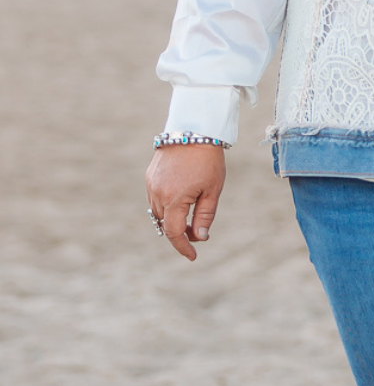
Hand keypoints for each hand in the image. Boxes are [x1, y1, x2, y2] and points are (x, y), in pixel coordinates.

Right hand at [145, 145, 225, 261]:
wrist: (194, 128)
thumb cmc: (208, 160)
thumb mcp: (213, 189)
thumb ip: (205, 216)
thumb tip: (200, 237)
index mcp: (174, 199)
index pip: (175, 233)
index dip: (183, 247)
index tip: (193, 256)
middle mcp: (158, 193)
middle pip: (166, 225)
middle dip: (180, 233)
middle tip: (197, 233)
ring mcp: (151, 184)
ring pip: (158, 213)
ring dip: (172, 220)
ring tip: (190, 218)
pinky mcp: (150, 176)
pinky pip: (155, 199)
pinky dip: (166, 206)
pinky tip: (180, 201)